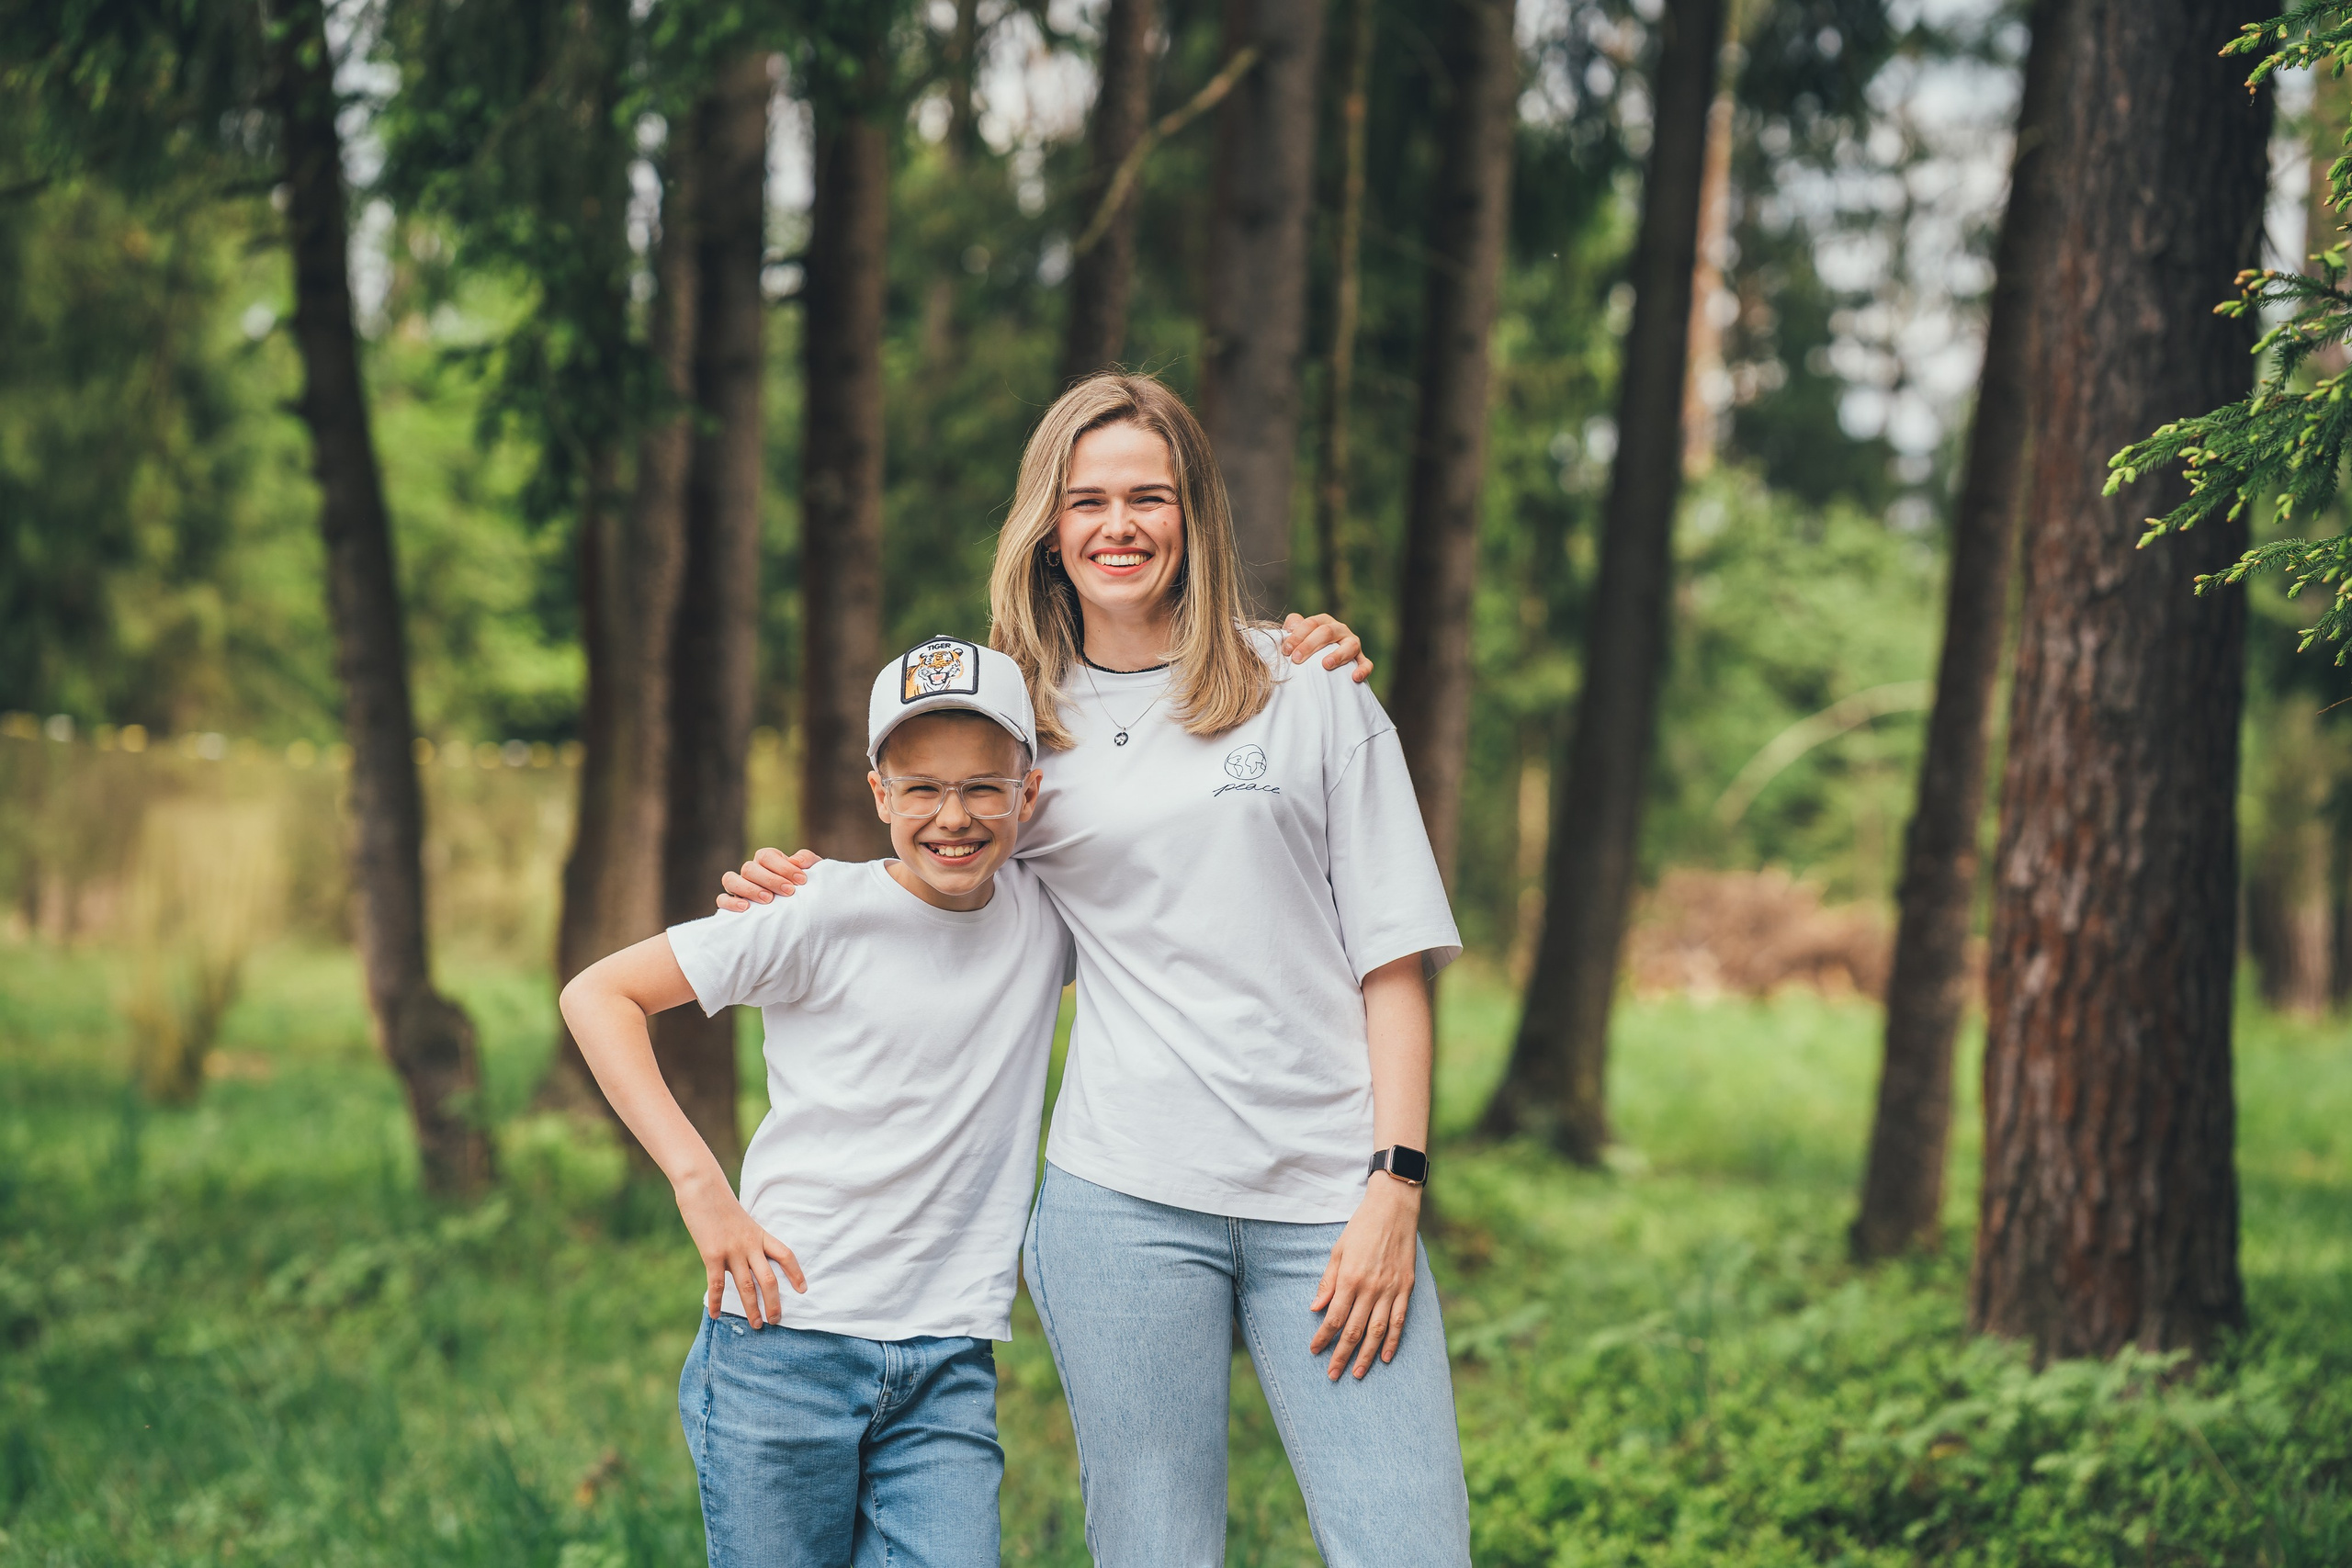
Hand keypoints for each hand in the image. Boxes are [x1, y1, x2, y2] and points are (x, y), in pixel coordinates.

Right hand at [674, 1167, 805, 1325]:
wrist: (702, 1188)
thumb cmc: (719, 1203)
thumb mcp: (741, 1221)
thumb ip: (746, 1240)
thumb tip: (744, 1258)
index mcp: (759, 1234)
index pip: (785, 1255)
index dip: (796, 1273)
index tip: (803, 1290)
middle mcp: (750, 1244)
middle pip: (769, 1279)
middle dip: (774, 1302)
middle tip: (776, 1320)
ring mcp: (732, 1250)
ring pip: (747, 1286)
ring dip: (752, 1308)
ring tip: (757, 1325)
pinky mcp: (712, 1254)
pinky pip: (717, 1284)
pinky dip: (717, 1302)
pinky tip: (716, 1315)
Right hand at [717, 847, 822, 912]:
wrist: (803, 911)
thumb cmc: (805, 888)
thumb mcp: (812, 872)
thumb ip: (808, 860)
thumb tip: (797, 860)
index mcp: (767, 860)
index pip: (766, 856)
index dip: (783, 867)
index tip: (802, 881)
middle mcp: (750, 871)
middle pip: (749, 868)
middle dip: (770, 879)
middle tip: (789, 892)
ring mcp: (738, 887)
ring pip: (730, 879)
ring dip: (748, 889)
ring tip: (768, 900)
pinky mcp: (732, 903)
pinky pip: (722, 900)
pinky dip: (730, 902)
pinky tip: (746, 908)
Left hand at [1281, 612, 1373, 682]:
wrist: (1323, 665)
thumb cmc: (1307, 649)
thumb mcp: (1298, 636)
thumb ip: (1293, 628)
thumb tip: (1290, 627)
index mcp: (1324, 621)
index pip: (1311, 624)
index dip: (1297, 636)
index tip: (1286, 650)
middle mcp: (1340, 629)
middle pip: (1327, 632)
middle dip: (1310, 645)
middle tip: (1297, 659)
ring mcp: (1352, 644)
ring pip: (1350, 645)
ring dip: (1338, 655)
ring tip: (1326, 664)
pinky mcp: (1361, 659)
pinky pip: (1366, 663)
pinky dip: (1362, 669)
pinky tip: (1355, 677)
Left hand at [1308, 1173, 1420, 1378]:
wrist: (1394, 1209)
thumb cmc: (1361, 1228)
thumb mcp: (1337, 1250)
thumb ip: (1327, 1281)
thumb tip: (1315, 1308)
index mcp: (1350, 1278)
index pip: (1334, 1317)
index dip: (1323, 1337)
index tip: (1314, 1351)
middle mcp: (1370, 1288)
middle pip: (1354, 1330)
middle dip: (1342, 1355)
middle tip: (1333, 1375)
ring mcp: (1391, 1289)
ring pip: (1377, 1331)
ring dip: (1366, 1355)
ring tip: (1358, 1373)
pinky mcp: (1406, 1288)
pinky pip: (1399, 1320)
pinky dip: (1392, 1341)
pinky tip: (1385, 1357)